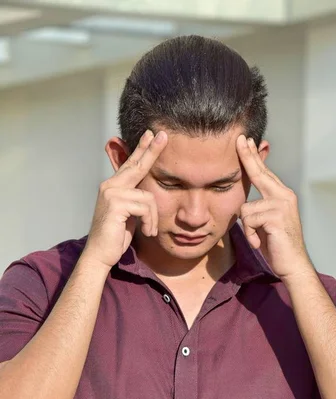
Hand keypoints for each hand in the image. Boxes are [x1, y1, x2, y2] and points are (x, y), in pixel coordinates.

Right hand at [82, 130, 167, 269]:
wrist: (100, 255)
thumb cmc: (115, 237)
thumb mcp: (129, 215)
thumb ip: (135, 200)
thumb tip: (148, 193)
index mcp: (113, 187)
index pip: (130, 164)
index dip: (142, 149)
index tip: (151, 135)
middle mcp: (110, 186)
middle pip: (137, 165)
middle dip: (151, 150)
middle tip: (163, 135)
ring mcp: (111, 193)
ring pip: (148, 197)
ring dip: (153, 218)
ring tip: (149, 230)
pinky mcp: (115, 204)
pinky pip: (145, 207)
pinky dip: (150, 222)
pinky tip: (146, 232)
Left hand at [236, 135, 313, 282]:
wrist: (293, 264)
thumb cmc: (277, 245)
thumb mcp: (266, 222)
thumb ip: (260, 208)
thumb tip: (246, 201)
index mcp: (282, 195)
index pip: (264, 173)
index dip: (253, 157)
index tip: (245, 141)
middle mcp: (284, 196)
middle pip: (259, 173)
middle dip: (247, 156)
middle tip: (239, 138)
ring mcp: (281, 205)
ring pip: (246, 208)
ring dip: (248, 228)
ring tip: (259, 237)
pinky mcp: (276, 216)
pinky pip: (248, 220)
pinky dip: (250, 235)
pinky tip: (261, 242)